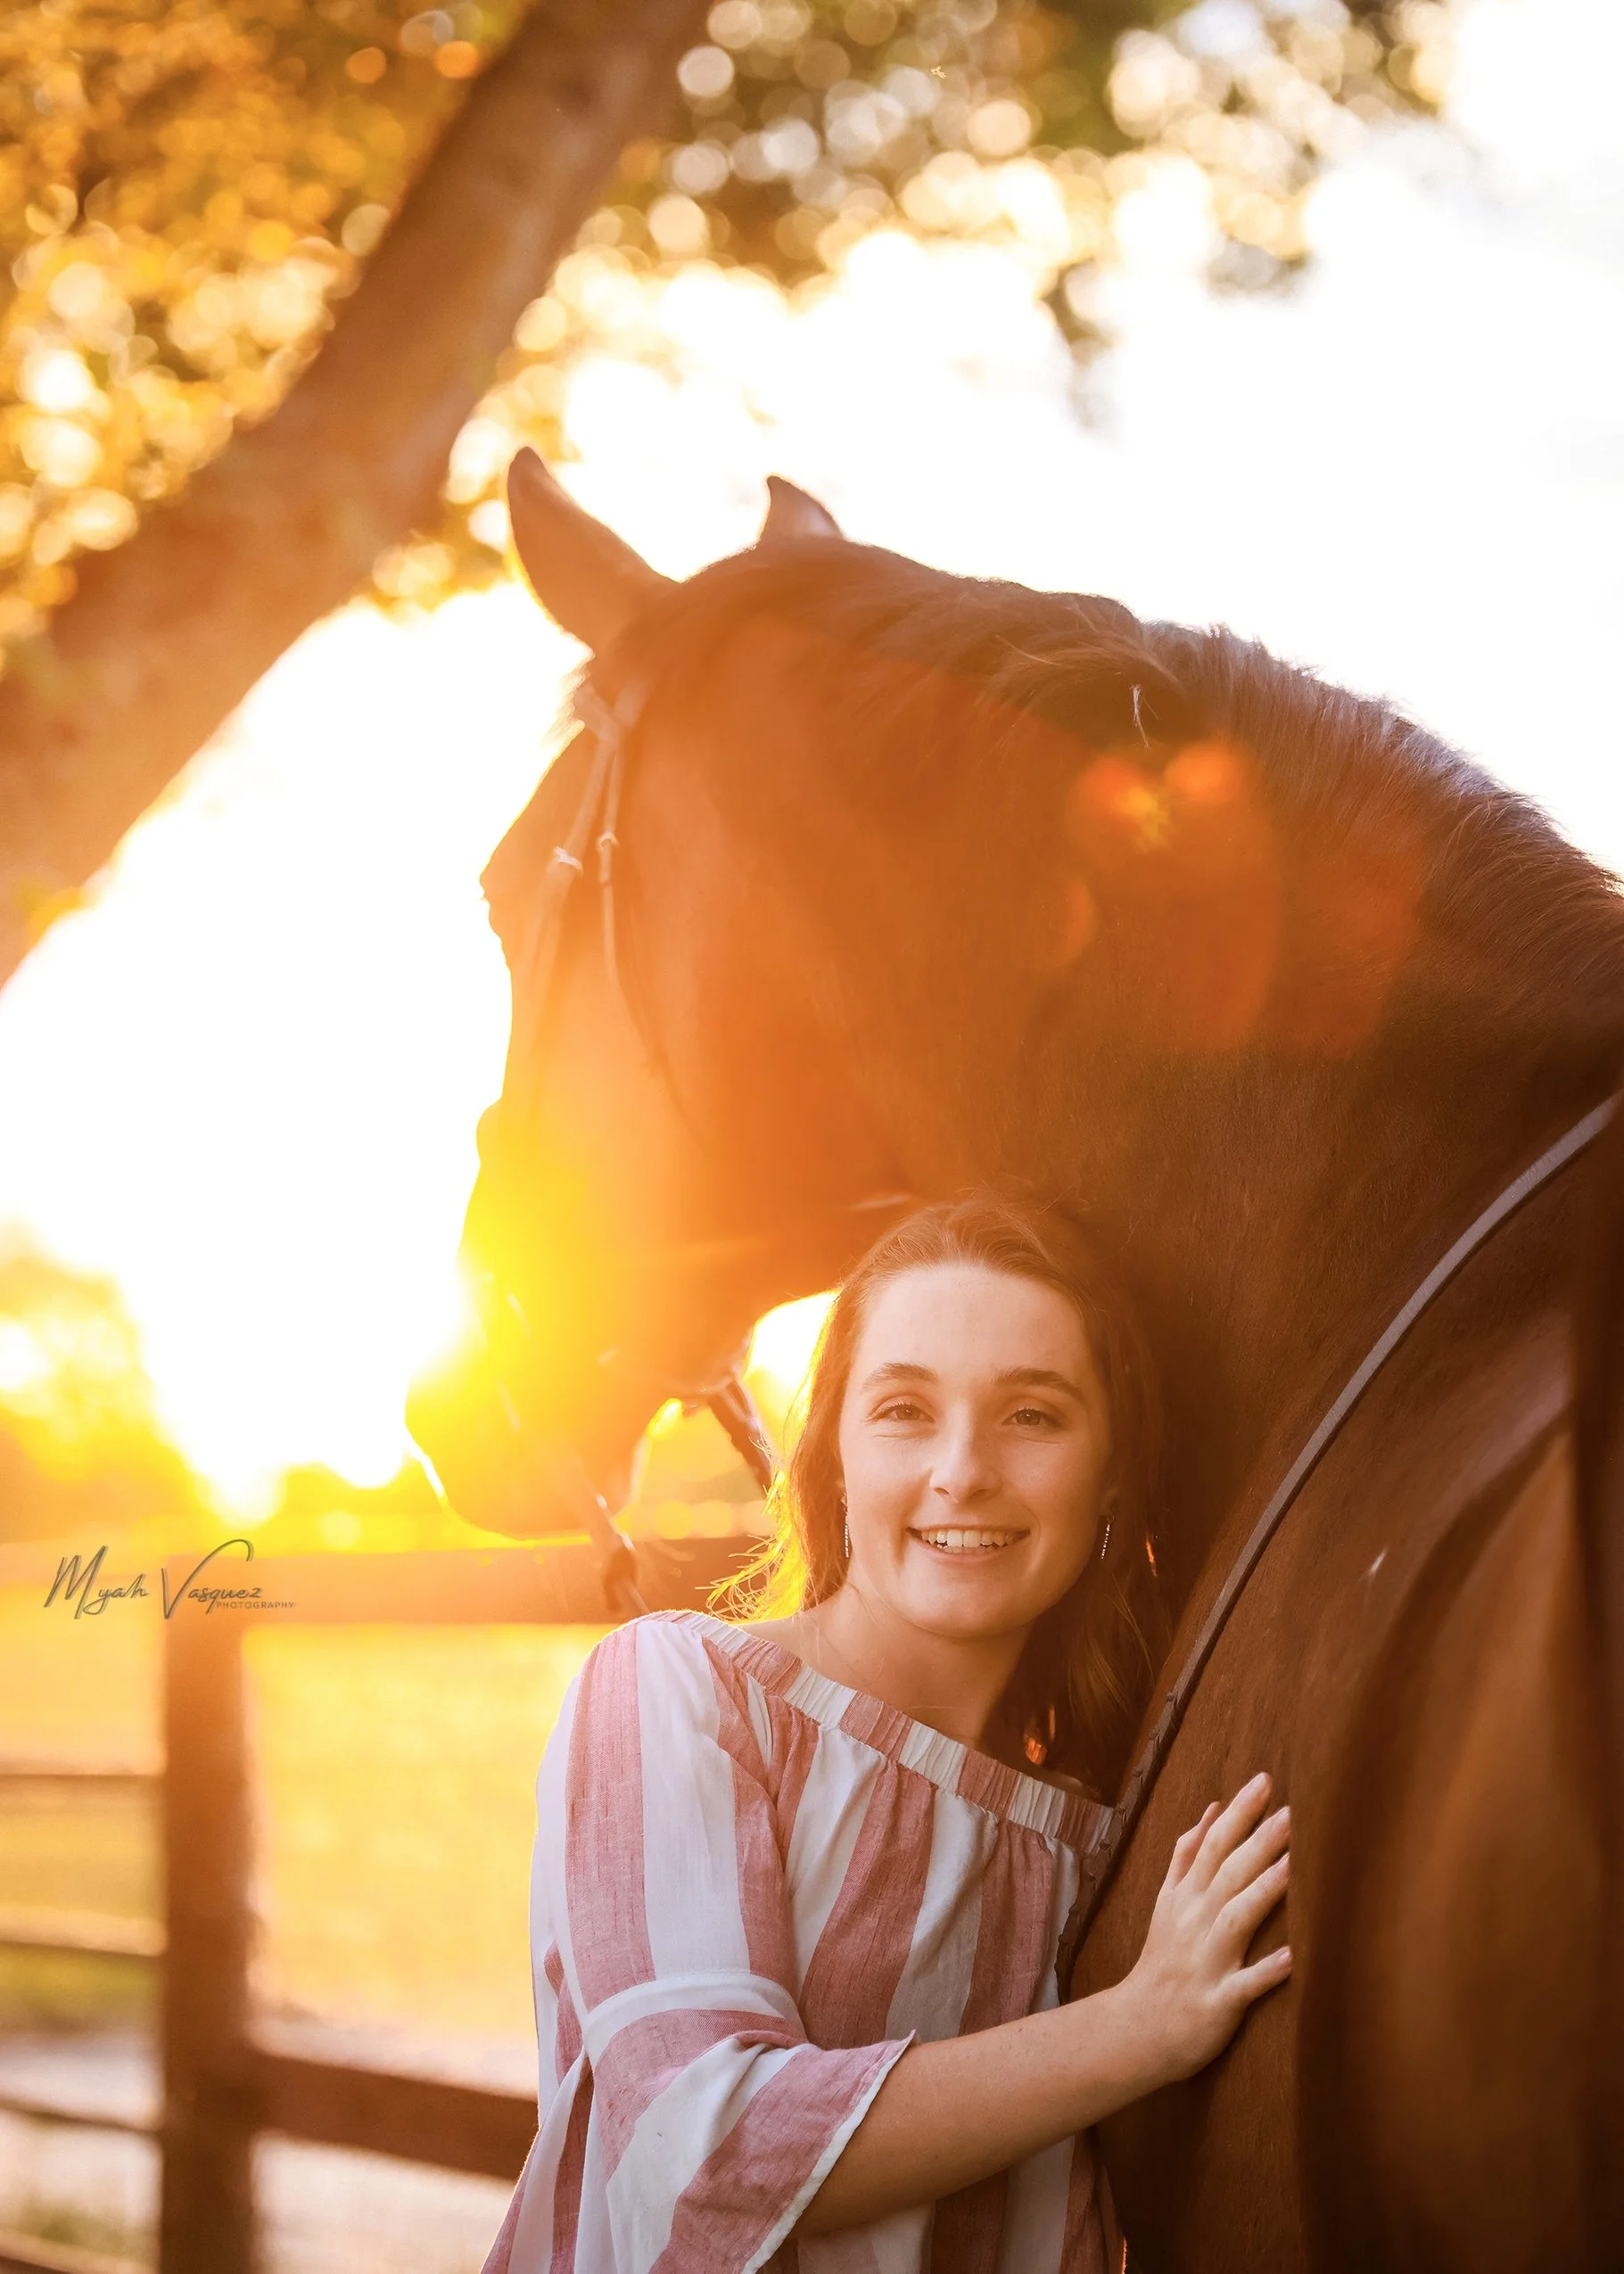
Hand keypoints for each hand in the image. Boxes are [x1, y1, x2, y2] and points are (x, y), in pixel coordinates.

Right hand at [1119, 1772, 1291, 2084]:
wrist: (1135, 2029)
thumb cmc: (1161, 1963)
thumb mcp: (1167, 1901)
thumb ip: (1187, 1856)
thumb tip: (1213, 1809)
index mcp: (1184, 1898)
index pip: (1210, 1844)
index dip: (1238, 1813)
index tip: (1265, 1780)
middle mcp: (1194, 1922)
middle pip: (1227, 1872)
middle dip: (1258, 1840)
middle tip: (1291, 1810)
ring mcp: (1206, 1961)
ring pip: (1236, 1918)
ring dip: (1264, 1891)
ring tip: (1294, 1866)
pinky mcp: (1217, 2002)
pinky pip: (1245, 1985)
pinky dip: (1267, 1971)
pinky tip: (1294, 1958)